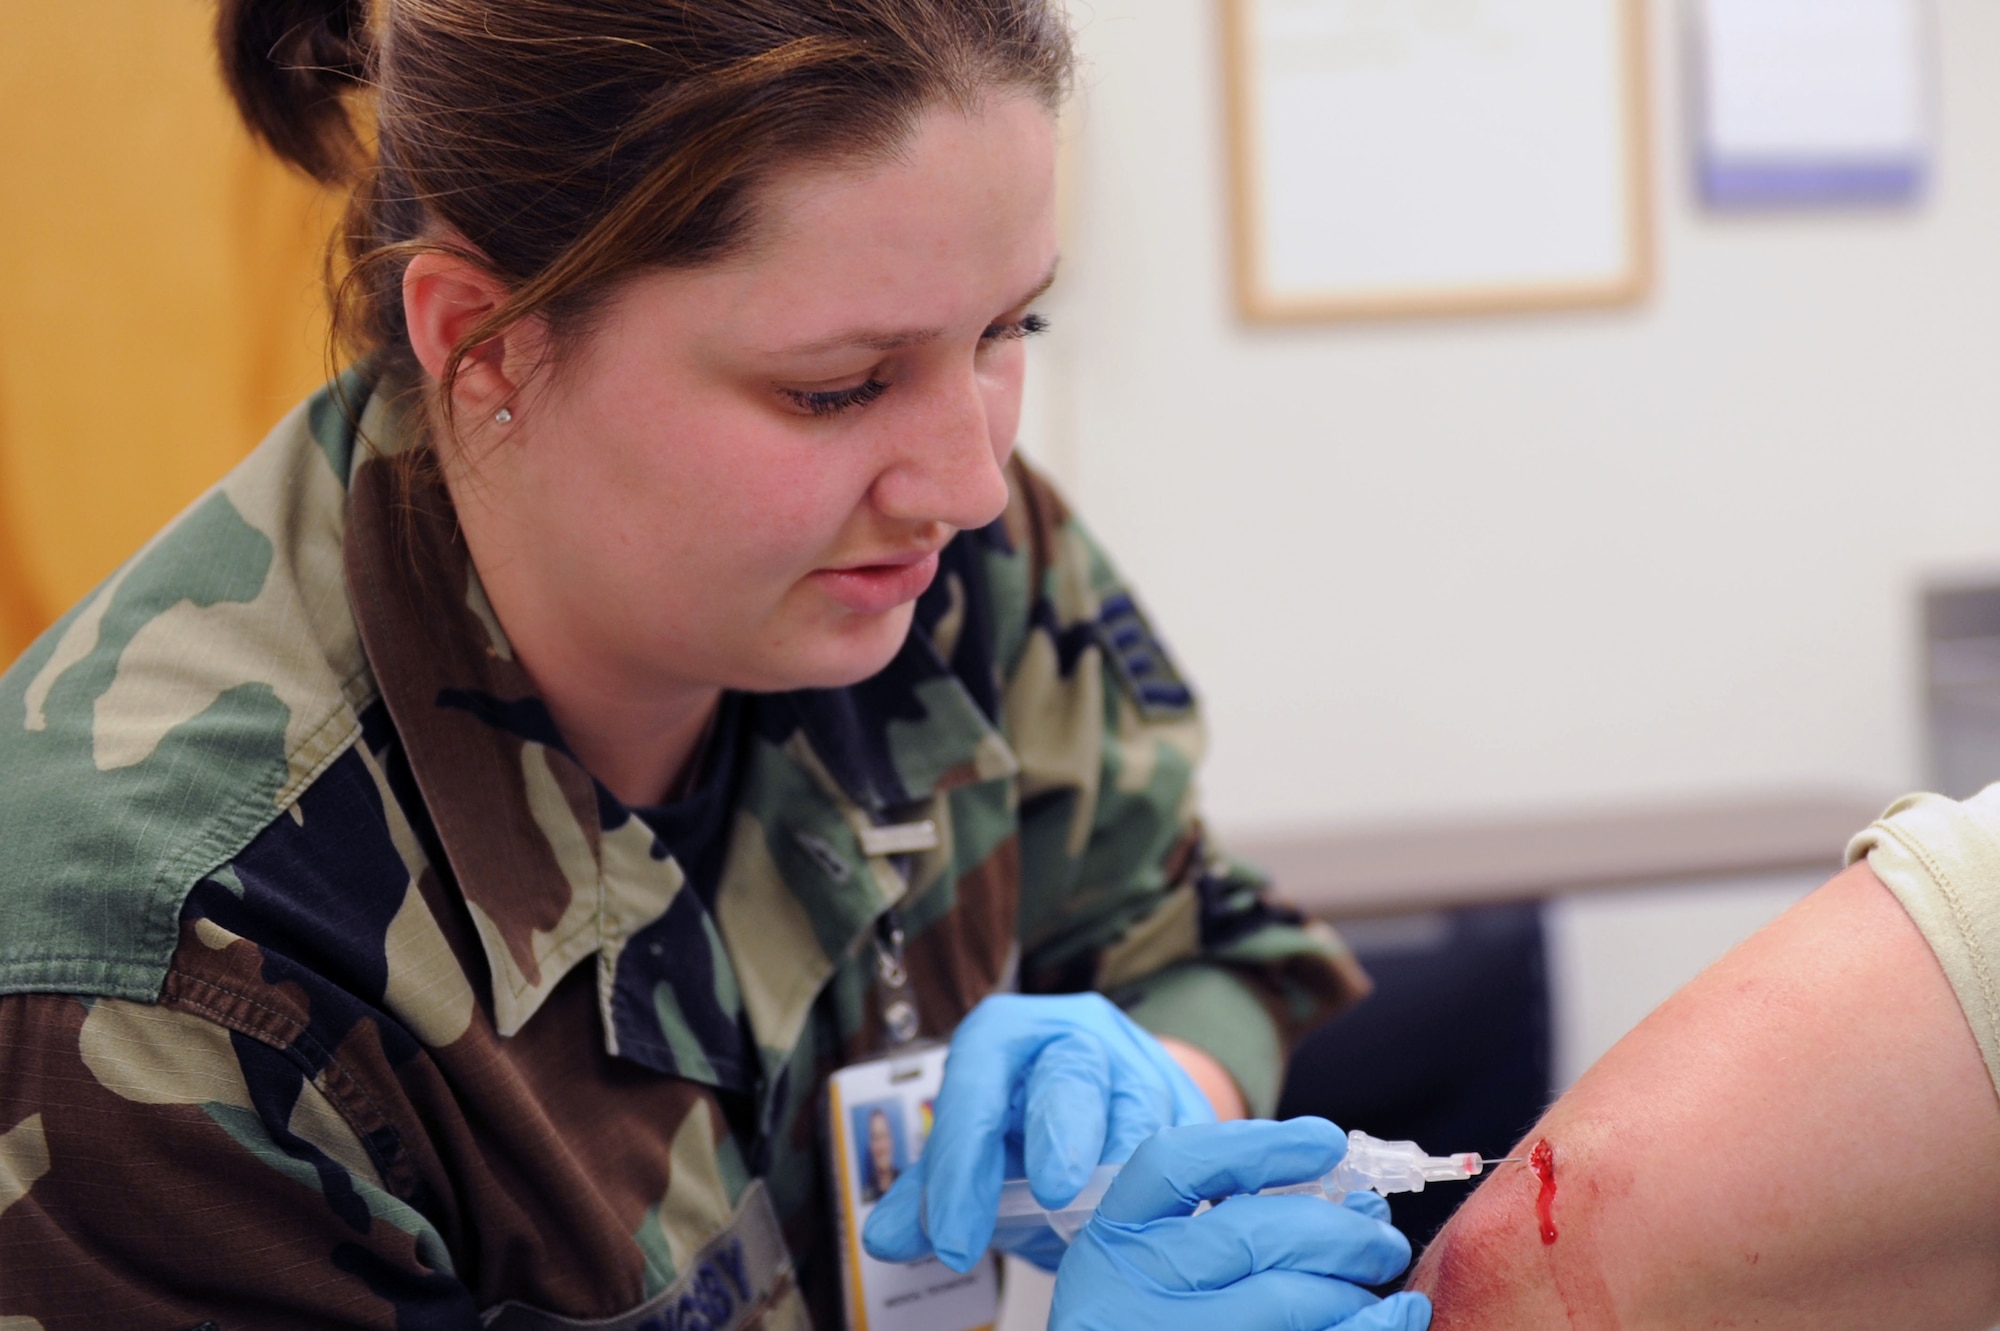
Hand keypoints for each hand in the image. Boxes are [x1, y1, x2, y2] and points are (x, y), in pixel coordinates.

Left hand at [862, 993, 1214, 1270]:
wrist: (1101, 1110)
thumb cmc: (1025, 1127)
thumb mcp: (975, 1153)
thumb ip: (933, 1191)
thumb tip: (886, 1237)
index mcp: (1006, 1036)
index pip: (976, 1085)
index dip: (960, 1160)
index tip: (950, 1235)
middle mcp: (1076, 1034)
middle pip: (1071, 1073)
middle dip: (1062, 1132)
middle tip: (1053, 1193)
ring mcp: (1141, 1062)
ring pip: (1142, 1108)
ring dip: (1123, 1173)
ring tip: (1103, 1226)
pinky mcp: (1190, 1102)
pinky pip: (1189, 1141)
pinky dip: (1175, 1188)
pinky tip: (1161, 1224)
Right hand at [1051, 1119, 1431, 1330]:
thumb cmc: (1161, 1311)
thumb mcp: (1158, 1257)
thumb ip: (1226, 1216)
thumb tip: (1354, 1201)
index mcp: (1116, 1235)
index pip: (1176, 1164)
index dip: (1260, 1145)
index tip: (1329, 1140)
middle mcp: (1133, 1288)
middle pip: (1248, 1233)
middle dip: (1337, 1229)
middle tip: (1381, 1236)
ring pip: (1285, 1300)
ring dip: (1353, 1286)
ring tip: (1379, 1281)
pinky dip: (1369, 1329)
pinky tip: (1400, 1317)